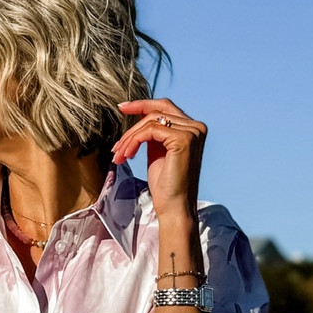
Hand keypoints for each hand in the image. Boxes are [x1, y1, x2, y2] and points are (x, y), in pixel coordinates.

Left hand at [113, 99, 205, 217]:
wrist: (174, 208)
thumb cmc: (166, 185)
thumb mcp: (157, 152)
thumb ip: (154, 133)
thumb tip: (139, 116)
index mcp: (193, 129)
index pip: (165, 107)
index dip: (142, 104)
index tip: (122, 108)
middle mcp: (196, 127)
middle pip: (157, 111)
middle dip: (132, 123)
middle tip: (116, 141)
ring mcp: (192, 132)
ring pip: (151, 121)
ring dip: (129, 138)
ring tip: (119, 156)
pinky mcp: (183, 140)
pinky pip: (150, 131)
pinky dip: (134, 141)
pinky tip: (127, 156)